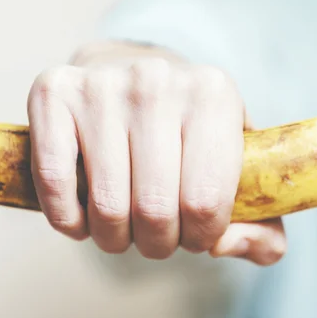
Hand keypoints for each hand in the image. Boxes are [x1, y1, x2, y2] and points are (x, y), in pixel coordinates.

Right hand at [27, 42, 286, 264]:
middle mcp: (158, 81)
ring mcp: (102, 85)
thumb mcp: (238, 166)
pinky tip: (81, 219)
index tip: (194, 233)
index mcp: (214, 94)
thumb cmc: (187, 132)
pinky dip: (68, 220)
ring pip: (107, 206)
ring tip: (122, 228)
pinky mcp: (54, 92)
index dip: (200, 237)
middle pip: (154, 210)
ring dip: (113, 238)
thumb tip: (224, 247)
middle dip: (157, 244)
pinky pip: (54, 182)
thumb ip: (262, 224)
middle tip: (156, 236)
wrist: (129, 71)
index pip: (206, 203)